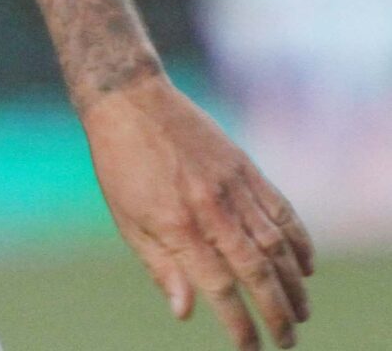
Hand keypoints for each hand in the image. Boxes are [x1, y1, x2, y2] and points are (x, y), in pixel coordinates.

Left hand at [83, 74, 313, 349]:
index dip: (239, 324)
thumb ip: (161, 267)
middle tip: (288, 340)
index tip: (250, 348)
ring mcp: (233, 188)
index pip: (219, 288)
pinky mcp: (246, 169)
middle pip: (257, 273)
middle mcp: (211, 210)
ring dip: (294, 284)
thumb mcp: (127, 220)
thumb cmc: (121, 165)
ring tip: (301, 311)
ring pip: (277, 246)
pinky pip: (282, 210)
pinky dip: (299, 240)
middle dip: (277, 313)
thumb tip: (186, 312)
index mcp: (178, 227)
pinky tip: (305, 266)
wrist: (130, 101)